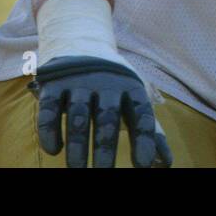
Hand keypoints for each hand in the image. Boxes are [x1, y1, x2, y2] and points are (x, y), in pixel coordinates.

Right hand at [29, 55, 172, 167]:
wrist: (82, 44)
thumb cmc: (115, 84)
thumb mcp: (134, 99)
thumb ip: (149, 130)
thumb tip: (166, 163)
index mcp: (131, 86)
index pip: (141, 112)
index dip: (143, 138)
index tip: (143, 165)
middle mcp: (106, 82)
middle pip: (108, 117)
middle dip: (105, 147)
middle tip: (104, 171)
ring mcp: (79, 81)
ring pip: (78, 115)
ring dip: (77, 144)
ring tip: (77, 168)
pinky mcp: (53, 85)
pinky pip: (49, 108)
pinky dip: (50, 129)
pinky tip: (54, 150)